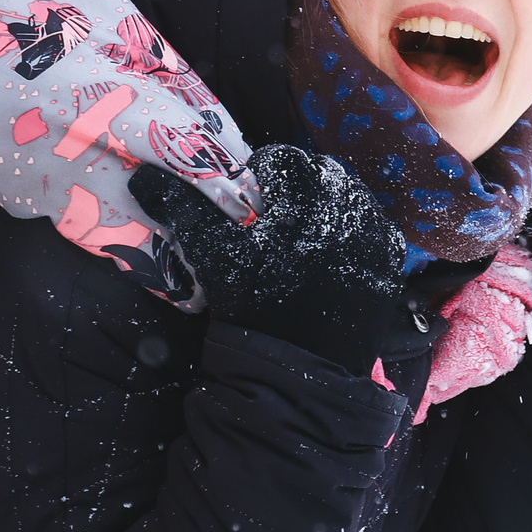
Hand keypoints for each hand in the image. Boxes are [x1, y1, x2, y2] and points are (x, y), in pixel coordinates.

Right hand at [130, 145, 408, 373]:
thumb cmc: (255, 304)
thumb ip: (180, 207)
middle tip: (268, 229)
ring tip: (297, 249)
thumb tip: (142, 176)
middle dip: (292, 193)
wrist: (303, 372)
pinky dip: (348, 240)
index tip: (245, 209)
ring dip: (321, 214)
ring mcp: (376, 234)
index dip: (257, 179)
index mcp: (308, 188)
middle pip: (317, 177)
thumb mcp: (212, 253)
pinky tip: (326, 268)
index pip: (281, 159)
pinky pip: (369, 235)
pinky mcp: (389, 265)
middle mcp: (351, 201)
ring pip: (345, 203)